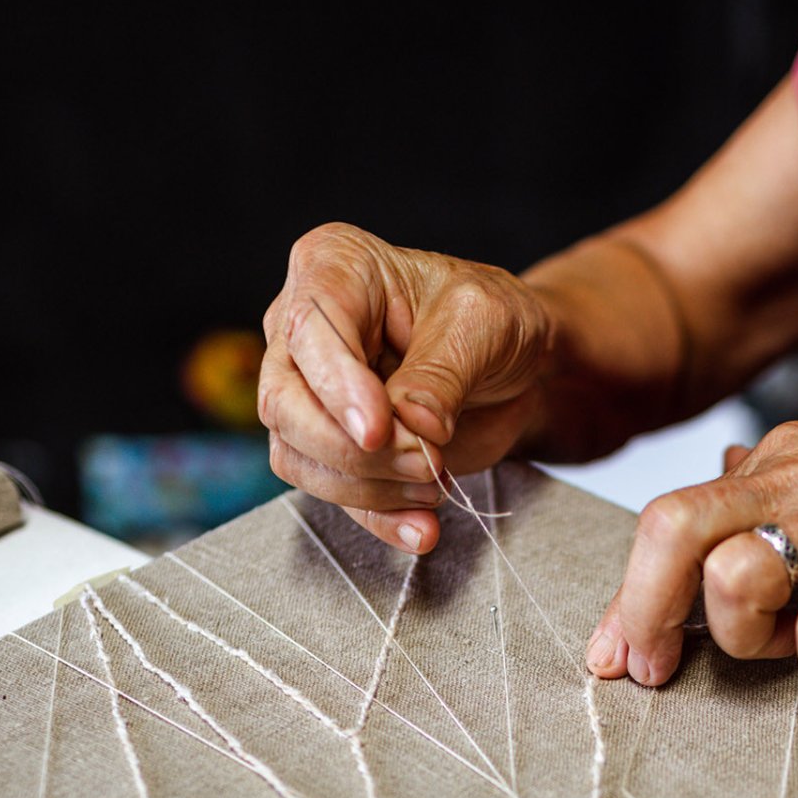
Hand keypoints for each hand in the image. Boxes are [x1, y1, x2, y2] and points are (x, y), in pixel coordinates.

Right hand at [259, 222, 551, 550]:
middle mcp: (303, 330)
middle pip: (283, 404)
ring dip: (371, 486)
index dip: (338, 389)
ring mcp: (310, 392)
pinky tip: (421, 529)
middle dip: (354, 449)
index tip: (380, 430)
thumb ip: (443, 372)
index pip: (308, 332)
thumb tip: (411, 423)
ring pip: (299, 457)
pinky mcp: (331, 447)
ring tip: (437, 480)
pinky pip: (332, 495)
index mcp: (333, 268)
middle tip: (425, 458)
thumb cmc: (493, 319)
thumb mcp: (485, 325)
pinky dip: (379, 518)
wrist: (514, 365)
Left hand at [585, 422, 797, 685]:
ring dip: (749, 640)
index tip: (614, 657)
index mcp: (780, 457)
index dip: (627, 598)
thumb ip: (763, 505)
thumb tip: (689, 501)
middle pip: (672, 528)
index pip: (668, 518)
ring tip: (796, 641)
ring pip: (734, 583)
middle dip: (643, 611)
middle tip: (653, 671)